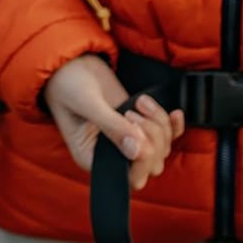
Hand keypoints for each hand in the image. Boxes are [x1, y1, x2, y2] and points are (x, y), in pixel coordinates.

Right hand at [43, 55, 184, 190]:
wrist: (69, 64)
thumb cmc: (67, 84)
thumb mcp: (87, 103)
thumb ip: (111, 126)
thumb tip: (137, 150)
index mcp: (93, 158)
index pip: (129, 177)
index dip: (142, 159)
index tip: (134, 130)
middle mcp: (112, 154)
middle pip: (151, 164)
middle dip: (151, 137)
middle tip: (131, 112)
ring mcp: (127, 139)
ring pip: (162, 148)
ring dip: (160, 125)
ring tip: (139, 103)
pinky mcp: (139, 124)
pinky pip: (166, 134)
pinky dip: (174, 125)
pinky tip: (175, 113)